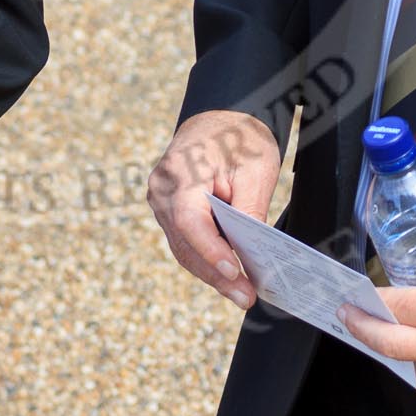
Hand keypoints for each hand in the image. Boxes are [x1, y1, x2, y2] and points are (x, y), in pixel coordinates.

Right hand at [146, 109, 280, 309]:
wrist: (218, 118)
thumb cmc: (238, 138)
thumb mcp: (255, 168)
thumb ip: (250, 210)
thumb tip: (252, 255)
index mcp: (181, 172)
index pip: (190, 220)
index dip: (211, 251)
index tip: (234, 272)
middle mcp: (162, 190)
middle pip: (186, 242)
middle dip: (216, 274)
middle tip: (246, 297)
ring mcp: (160, 202)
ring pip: (183, 248)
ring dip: (211, 274)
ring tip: (241, 294)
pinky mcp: (168, 211)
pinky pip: (184, 241)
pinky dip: (205, 260)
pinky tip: (228, 276)